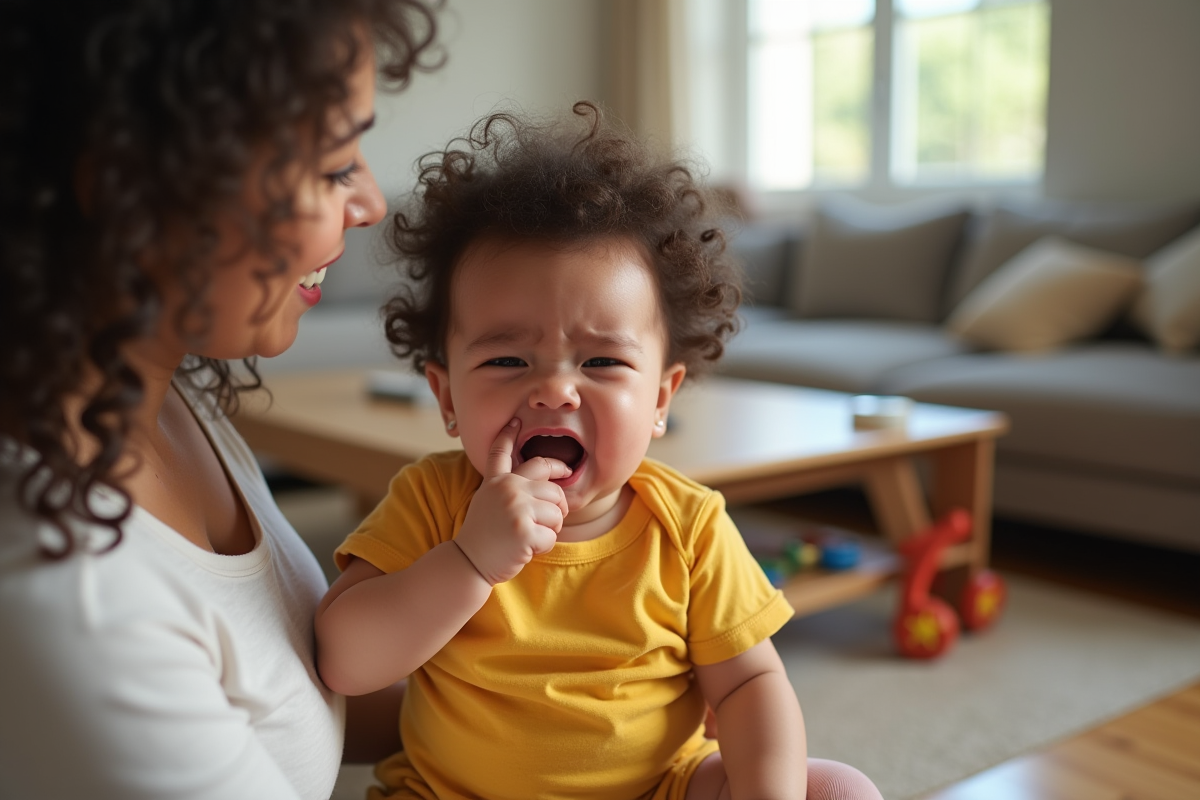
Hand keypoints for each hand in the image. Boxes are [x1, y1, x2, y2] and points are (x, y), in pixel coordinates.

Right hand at [454, 419, 570, 584]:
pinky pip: (552, 536)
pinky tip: (525, 549)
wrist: (468, 563)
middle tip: (544, 521)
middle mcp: (507, 489)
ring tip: (528, 537)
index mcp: (496, 481)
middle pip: (553, 488)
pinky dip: (543, 546)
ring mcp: (516, 508)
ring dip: (550, 529)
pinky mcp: (524, 530)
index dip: (508, 434)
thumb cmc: (483, 536)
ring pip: (558, 513)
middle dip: (557, 507)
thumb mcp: (487, 502)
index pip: (502, 452)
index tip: (515, 419)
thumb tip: (547, 485)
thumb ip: (508, 488)